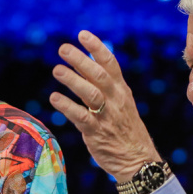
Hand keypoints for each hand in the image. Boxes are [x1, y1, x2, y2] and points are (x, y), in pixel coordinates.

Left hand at [48, 29, 160, 182]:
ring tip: (57, 70)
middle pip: (99, 75)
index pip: (111, 63)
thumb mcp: (119, 102)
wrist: (138, 159)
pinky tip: (54, 98)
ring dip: (73, 80)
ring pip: (91, 94)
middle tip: (63, 49)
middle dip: (81, 60)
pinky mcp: (96, 132)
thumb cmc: (124, 128)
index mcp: (121, 90)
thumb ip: (103, 84)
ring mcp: (107, 116)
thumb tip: (83, 63)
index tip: (82, 34)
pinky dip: (67, 106)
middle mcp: (115, 100)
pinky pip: (81, 117)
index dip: (96, 48)